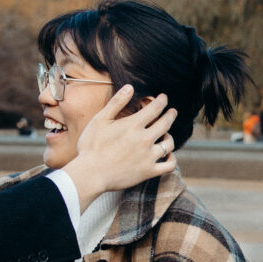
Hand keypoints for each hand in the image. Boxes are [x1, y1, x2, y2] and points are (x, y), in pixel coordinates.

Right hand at [62, 85, 177, 210]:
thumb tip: (130, 87)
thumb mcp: (100, 120)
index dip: (162, 101)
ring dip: (169, 137)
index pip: (155, 108)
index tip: (164, 98)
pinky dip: (171, 159)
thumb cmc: (91, 146)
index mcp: (133, 124)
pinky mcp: (148, 171)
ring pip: (169, 143)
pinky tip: (168, 156)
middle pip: (165, 123)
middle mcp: (145, 139)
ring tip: (167, 135)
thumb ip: (116, 103)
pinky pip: (169, 165)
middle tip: (172, 112)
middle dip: (170, 115)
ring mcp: (148, 156)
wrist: (90, 174)